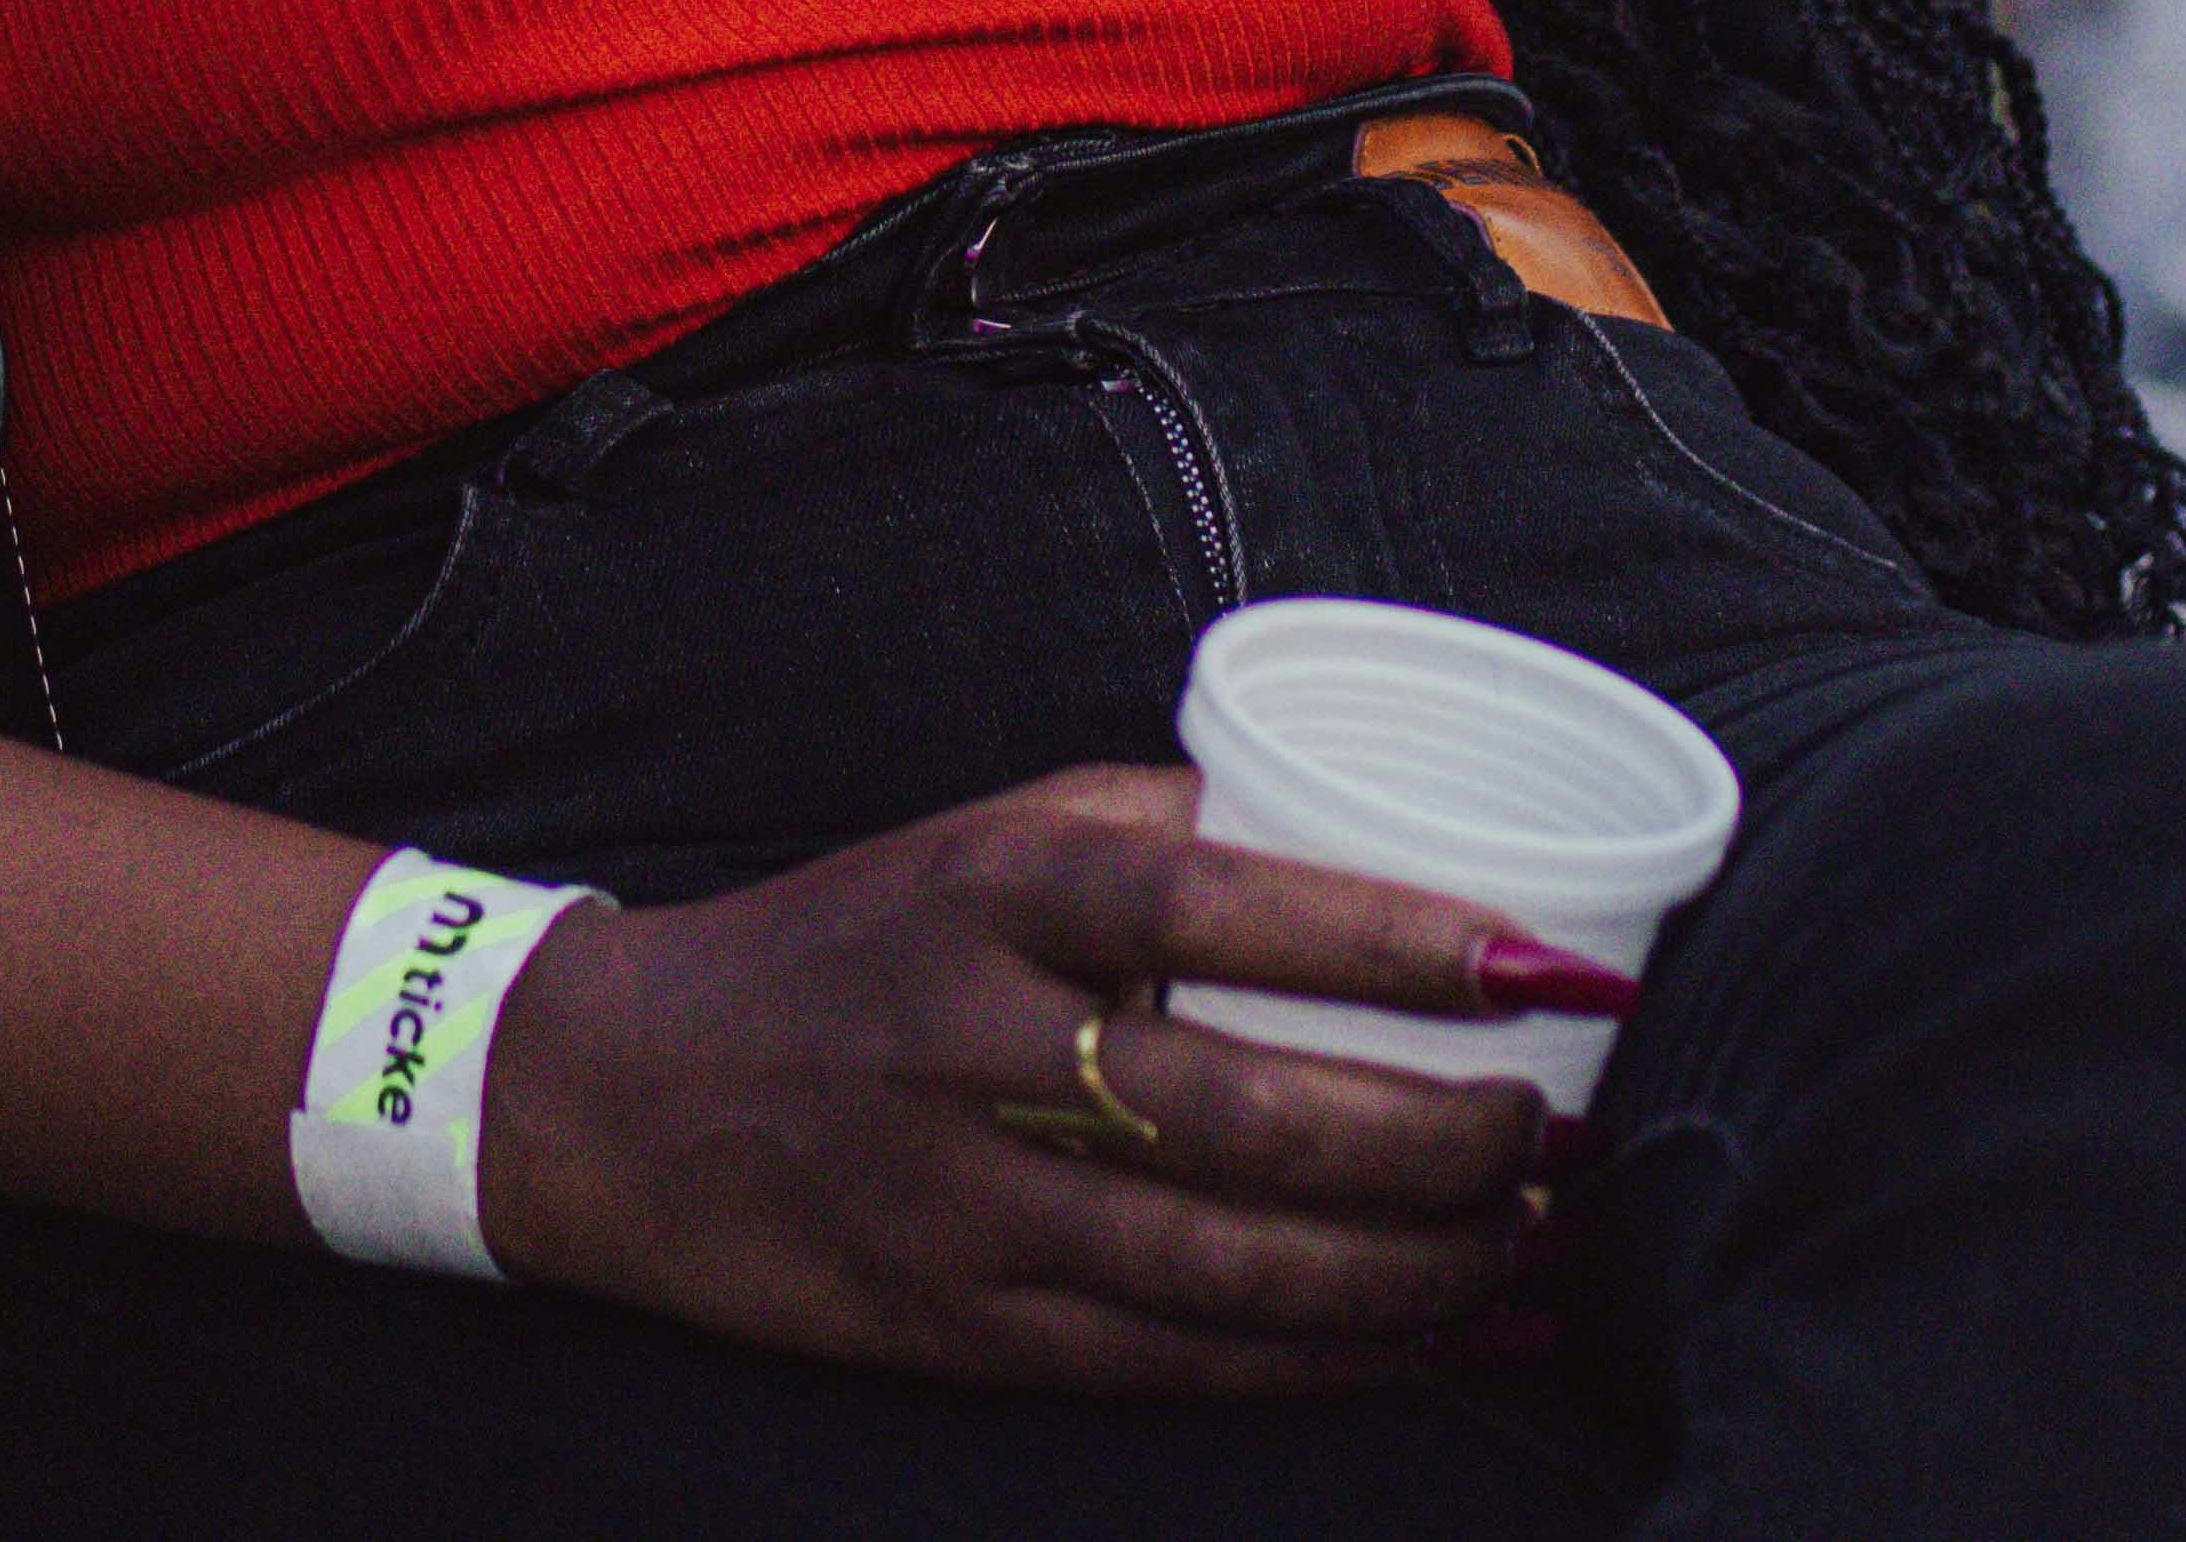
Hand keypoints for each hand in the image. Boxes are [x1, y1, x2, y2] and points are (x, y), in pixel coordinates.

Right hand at [473, 762, 1581, 1393]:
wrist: (625, 1095)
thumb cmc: (844, 940)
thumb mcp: (973, 833)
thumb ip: (1147, 826)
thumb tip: (1350, 823)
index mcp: (993, 886)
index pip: (1220, 902)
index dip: (1394, 937)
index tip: (1539, 958)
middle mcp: (979, 1043)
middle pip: (1251, 1112)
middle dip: (1441, 1139)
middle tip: (1560, 1131)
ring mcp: (968, 1206)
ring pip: (1235, 1265)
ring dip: (1412, 1269)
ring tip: (1529, 1243)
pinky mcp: (964, 1332)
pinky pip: (1180, 1363)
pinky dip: (1326, 1361)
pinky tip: (1426, 1338)